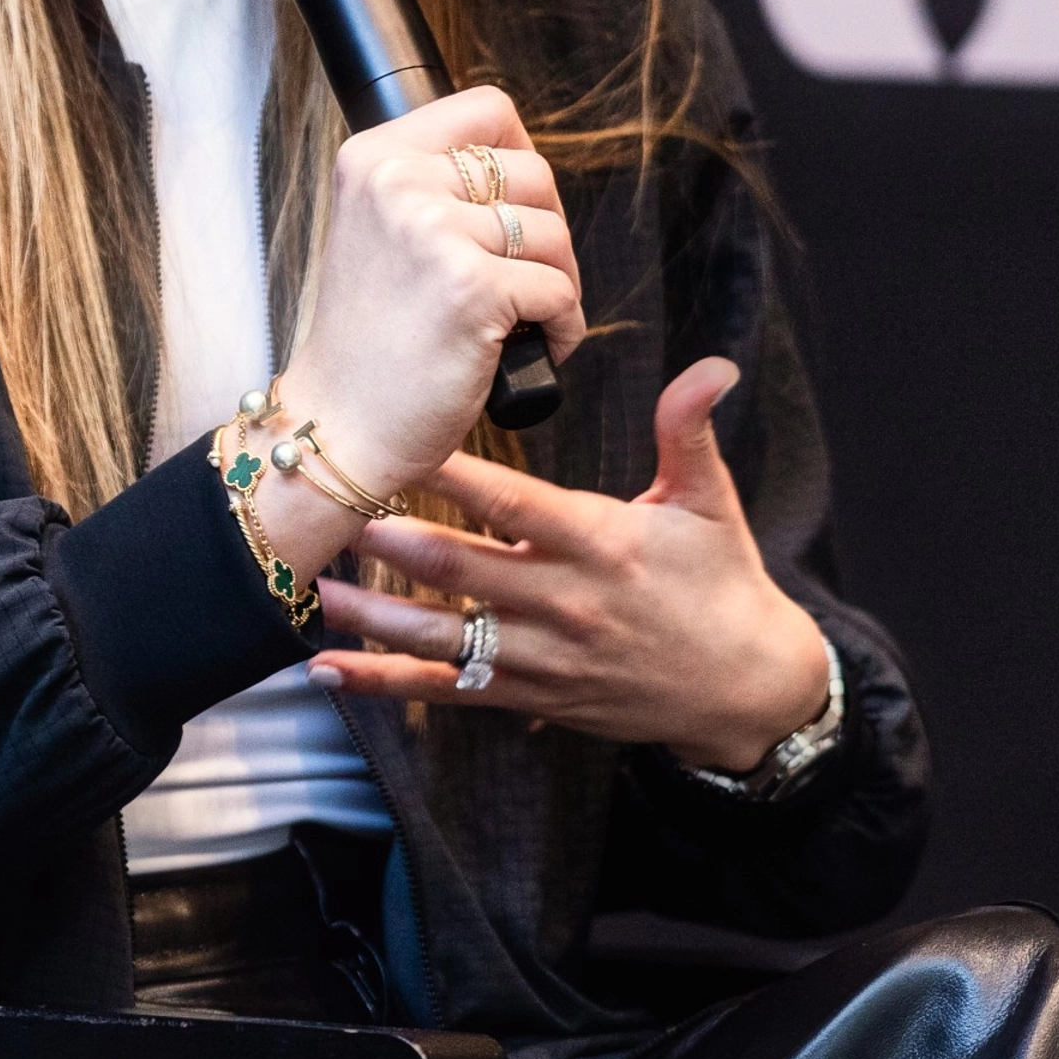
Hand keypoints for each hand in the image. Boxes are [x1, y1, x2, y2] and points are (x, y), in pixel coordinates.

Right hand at [275, 86, 584, 504]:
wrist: (337, 423)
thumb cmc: (368, 341)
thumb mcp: (378, 231)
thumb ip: (432, 186)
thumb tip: (521, 170)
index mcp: (373, 158)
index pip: (487, 108)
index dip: (517, 158)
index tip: (510, 208)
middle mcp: (397, 183)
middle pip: (532, 172)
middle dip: (546, 231)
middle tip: (521, 277)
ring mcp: (432, 232)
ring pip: (553, 233)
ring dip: (557, 282)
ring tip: (524, 318)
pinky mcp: (471, 287)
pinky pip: (560, 291)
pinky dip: (563, 327)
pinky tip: (531, 348)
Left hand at [303, 357, 830, 770]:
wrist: (749, 690)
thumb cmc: (723, 584)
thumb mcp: (710, 501)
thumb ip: (689, 428)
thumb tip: (712, 364)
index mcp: (600, 543)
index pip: (514, 502)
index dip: (454, 475)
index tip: (402, 443)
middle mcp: (564, 602)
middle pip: (463, 569)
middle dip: (392, 541)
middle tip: (333, 512)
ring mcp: (543, 655)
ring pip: (443, 636)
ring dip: (373, 615)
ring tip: (309, 589)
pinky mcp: (531, 695)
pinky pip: (448, 691)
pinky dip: (386, 684)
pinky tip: (328, 673)